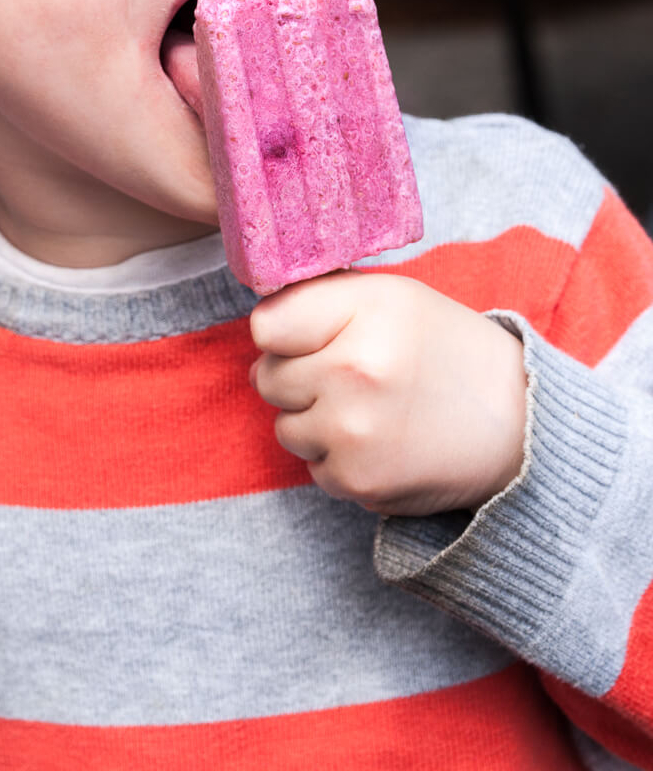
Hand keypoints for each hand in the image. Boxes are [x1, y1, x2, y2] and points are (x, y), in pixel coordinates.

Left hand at [250, 271, 526, 516]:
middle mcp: (353, 371)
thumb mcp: (394, 298)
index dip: (287, 332)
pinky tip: (383, 442)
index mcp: (364, 314)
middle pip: (268, 377)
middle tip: (354, 375)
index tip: (314, 337)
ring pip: (286, 426)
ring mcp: (352, 431)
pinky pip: (313, 466)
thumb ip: (323, 299)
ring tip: (372, 409)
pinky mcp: (356, 480)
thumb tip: (259, 324)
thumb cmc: (448, 351)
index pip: (266, 326)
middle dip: (300, 377)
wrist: (518, 424)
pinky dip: (339, 458)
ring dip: (316, 421)